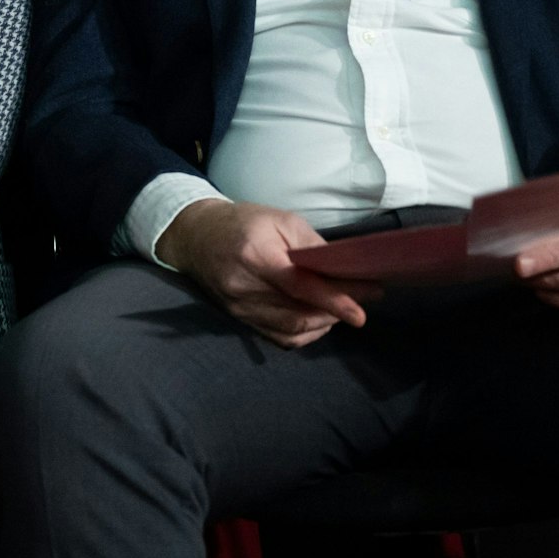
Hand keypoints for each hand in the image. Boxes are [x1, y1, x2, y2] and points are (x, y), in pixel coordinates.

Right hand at [157, 199, 381, 348]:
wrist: (196, 237)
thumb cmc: (242, 222)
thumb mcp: (280, 220)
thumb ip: (312, 246)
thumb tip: (343, 271)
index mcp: (255, 255)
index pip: (299, 286)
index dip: (333, 301)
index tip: (361, 311)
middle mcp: (244, 287)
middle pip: (299, 313)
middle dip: (335, 311)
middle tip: (361, 300)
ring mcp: (240, 308)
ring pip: (292, 330)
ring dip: (322, 323)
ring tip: (338, 308)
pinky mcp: (240, 319)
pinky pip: (280, 337)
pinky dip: (305, 332)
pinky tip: (316, 318)